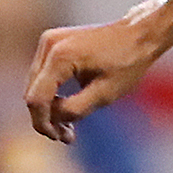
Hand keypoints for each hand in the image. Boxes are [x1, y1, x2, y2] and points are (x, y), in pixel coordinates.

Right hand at [24, 0, 172, 141]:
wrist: (139, 34)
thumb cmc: (128, 63)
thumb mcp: (105, 94)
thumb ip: (75, 109)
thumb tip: (52, 119)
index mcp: (60, 56)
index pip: (36, 98)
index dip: (43, 123)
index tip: (59, 139)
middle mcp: (48, 45)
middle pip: (33, 92)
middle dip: (47, 118)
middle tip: (67, 137)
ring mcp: (48, 42)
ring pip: (37, 85)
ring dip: (49, 107)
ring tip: (69, 128)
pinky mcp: (53, 43)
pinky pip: (44, 75)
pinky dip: (53, 93)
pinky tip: (67, 107)